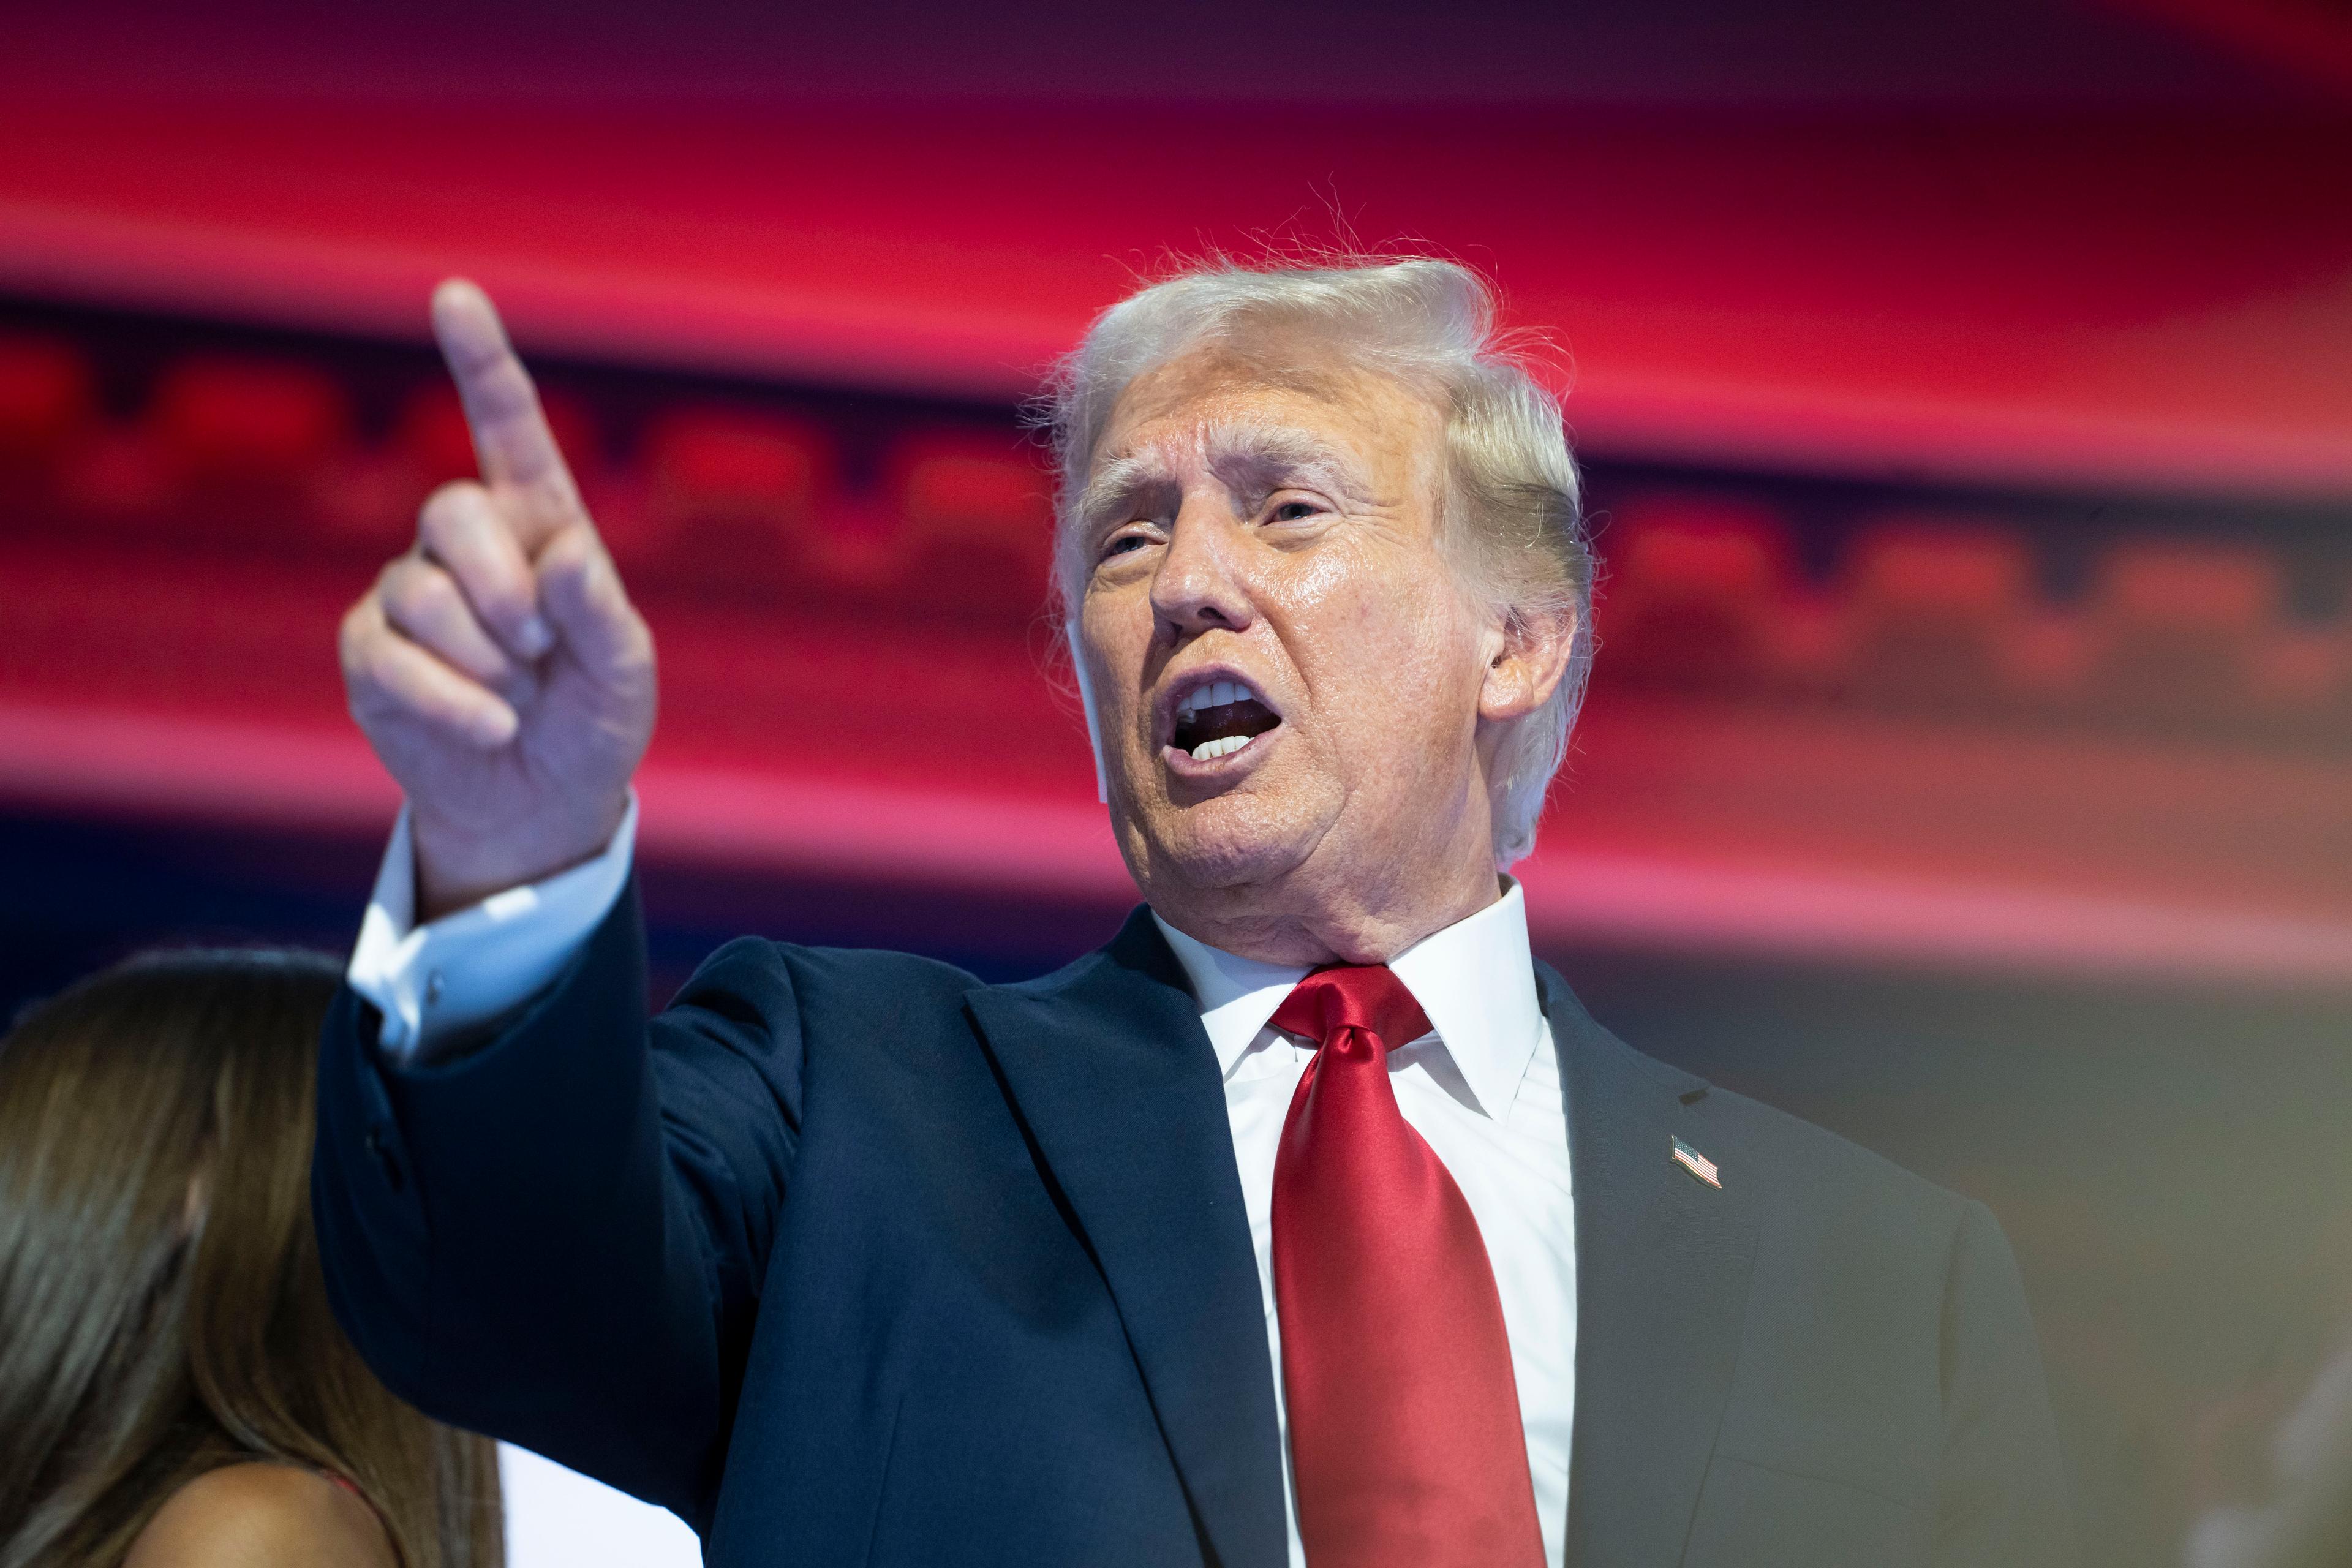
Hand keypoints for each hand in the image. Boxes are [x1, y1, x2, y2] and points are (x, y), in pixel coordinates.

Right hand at [340, 281, 655, 919]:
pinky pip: (393, 657)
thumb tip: (565, 554)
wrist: (544, 802)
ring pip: (421, 591)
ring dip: (486, 659)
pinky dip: (453, 701)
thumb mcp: (626, 670)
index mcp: (540, 525)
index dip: (482, 362)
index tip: (455, 295)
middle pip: (452, 510)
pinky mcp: (369, 651)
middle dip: (502, 586)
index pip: (508, 428)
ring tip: (518, 696)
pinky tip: (489, 726)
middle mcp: (467, 545)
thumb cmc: (593, 720)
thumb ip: (603, 611)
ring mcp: (408, 593)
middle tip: (538, 647)